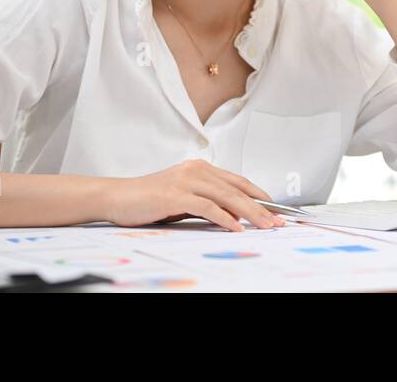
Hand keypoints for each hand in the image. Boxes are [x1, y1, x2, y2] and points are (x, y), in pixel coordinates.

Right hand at [101, 159, 284, 231]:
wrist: (118, 197)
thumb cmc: (149, 199)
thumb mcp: (183, 197)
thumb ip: (206, 201)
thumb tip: (233, 215)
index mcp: (200, 168)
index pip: (237, 181)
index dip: (259, 195)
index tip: (276, 209)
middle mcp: (196, 170)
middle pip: (237, 189)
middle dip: (261, 207)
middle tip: (278, 221)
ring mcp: (186, 180)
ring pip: (227, 196)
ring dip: (249, 213)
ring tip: (265, 225)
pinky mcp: (175, 194)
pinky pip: (207, 206)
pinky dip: (224, 217)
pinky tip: (236, 227)